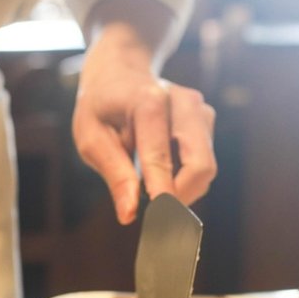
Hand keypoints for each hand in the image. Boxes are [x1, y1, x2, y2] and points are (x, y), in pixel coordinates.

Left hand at [72, 35, 216, 223]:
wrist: (121, 71)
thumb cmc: (101, 107)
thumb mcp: (91, 137)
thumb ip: (114, 174)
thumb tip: (129, 214)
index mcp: (149, 102)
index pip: (160, 158)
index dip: (163, 196)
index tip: (161, 226)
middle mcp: (184, 102)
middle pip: (200, 165)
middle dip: (181, 198)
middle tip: (155, 218)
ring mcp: (200, 110)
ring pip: (205, 168)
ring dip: (181, 189)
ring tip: (148, 186)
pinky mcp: (207, 120)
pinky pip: (203, 162)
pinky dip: (184, 178)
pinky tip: (160, 170)